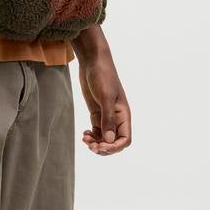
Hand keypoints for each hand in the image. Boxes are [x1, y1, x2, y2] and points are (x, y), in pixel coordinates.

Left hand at [72, 26, 130, 154]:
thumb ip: (108, 119)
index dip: (114, 147)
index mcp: (124, 115)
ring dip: (96, 143)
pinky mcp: (97, 113)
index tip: (100, 146)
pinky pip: (97, 131)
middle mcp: (117, 118)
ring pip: (105, 138)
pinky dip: (92, 136)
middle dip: (104, 147)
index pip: (125, 139)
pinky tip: (84, 134)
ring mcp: (106, 116)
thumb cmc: (103, 76)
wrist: (93, 62)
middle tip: (90, 145)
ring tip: (85, 139)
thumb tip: (109, 140)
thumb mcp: (105, 97)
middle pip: (115, 142)